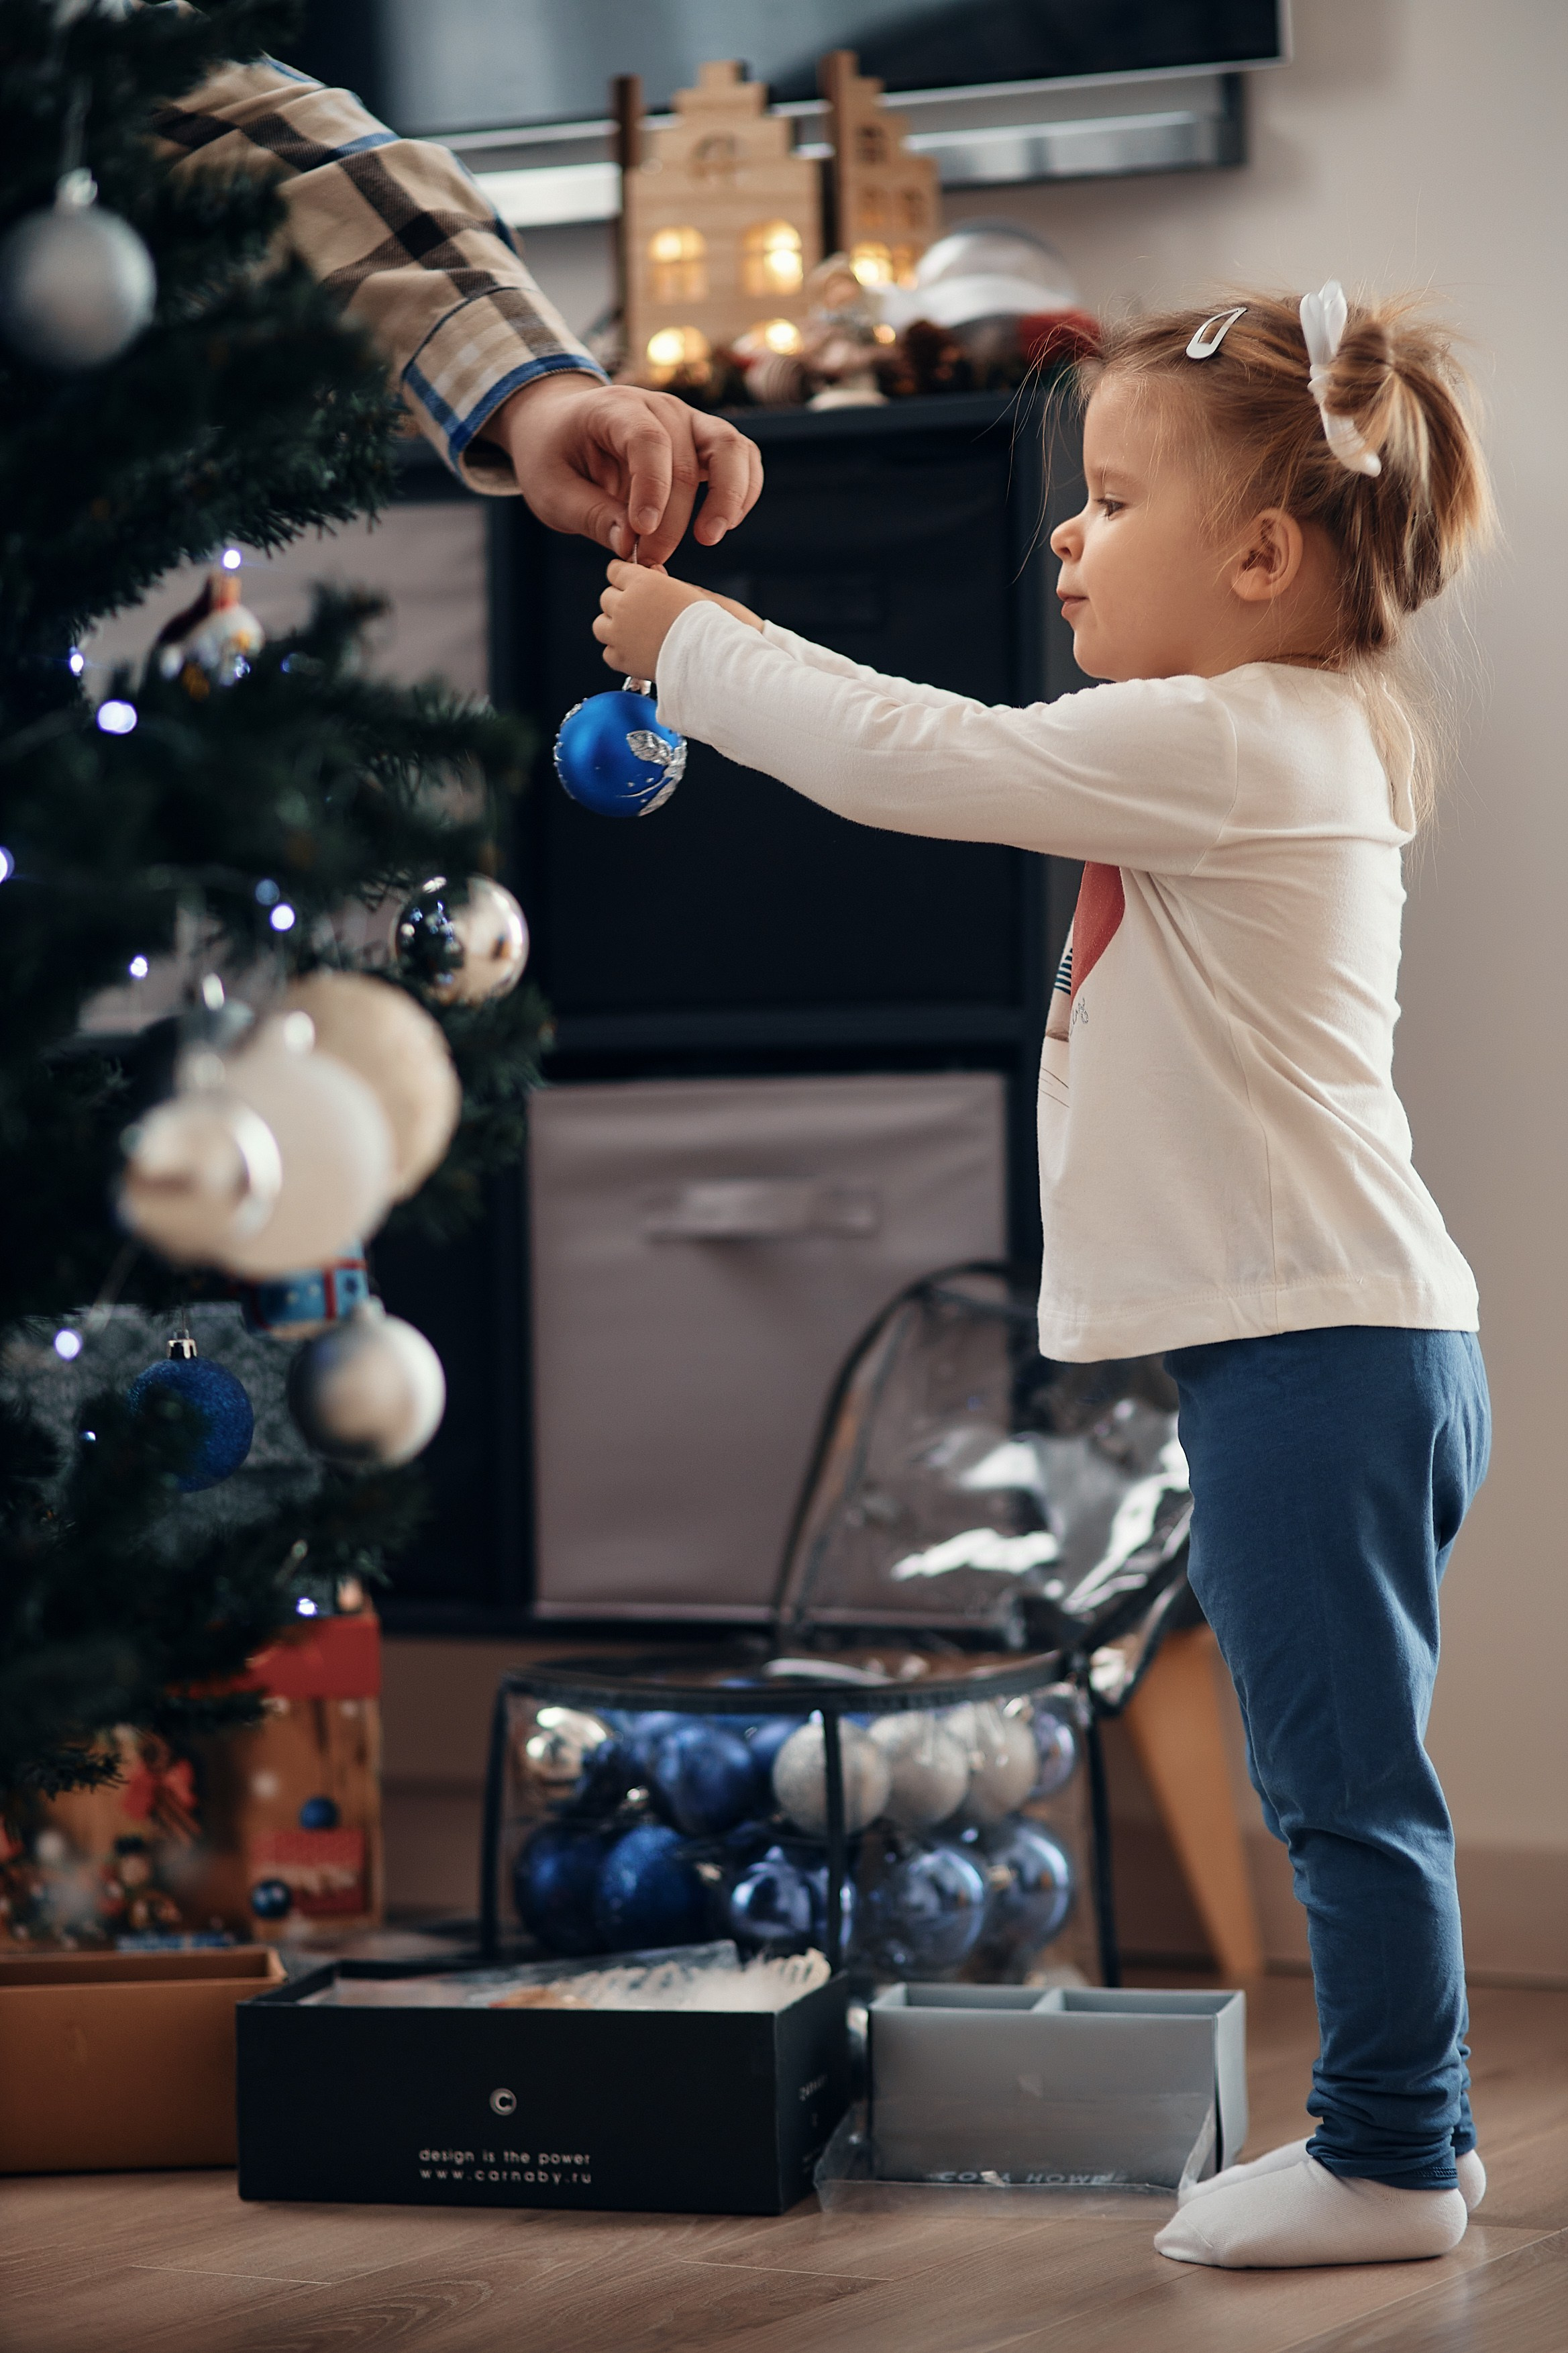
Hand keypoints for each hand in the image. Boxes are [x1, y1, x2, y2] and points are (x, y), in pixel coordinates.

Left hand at [483, 373, 762, 563]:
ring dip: (728, 497)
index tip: (641, 534)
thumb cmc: (553, 456)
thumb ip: (590, 516)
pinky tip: (720, 526)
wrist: (561, 426)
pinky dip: (742, 492)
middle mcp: (660, 407)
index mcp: (614, 408)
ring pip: (731, 449)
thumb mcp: (552, 490)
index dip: (651, 489)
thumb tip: (631, 545)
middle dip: (673, 519)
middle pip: (686, 459)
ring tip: (709, 537)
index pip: (648, 441)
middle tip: (652, 561)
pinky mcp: (706, 441)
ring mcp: (689, 420)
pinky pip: (742, 459)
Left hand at [593, 562, 761, 679]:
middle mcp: (624, 606)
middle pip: (606, 597)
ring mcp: (619, 634)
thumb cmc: (709, 624)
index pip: (615, 570)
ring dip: (614, 627)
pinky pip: (608, 653)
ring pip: (601, 625)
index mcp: (641, 582)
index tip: (632, 585)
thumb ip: (663, 582)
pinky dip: (620, 653)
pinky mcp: (621, 659)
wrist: (711, 658)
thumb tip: (653, 575)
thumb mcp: (689, 590)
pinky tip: (637, 652)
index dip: (625, 578)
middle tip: (642, 613)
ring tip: (636, 634)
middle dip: (621, 603)